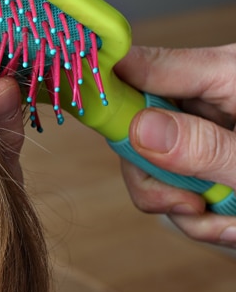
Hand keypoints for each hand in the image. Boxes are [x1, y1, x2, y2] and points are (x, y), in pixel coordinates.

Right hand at [114, 44, 235, 246]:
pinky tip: (234, 226)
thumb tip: (140, 129)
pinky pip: (178, 192)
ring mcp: (208, 132)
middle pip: (137, 128)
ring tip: (230, 226)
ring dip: (185, 211)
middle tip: (190, 206)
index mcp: (227, 72)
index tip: (71, 102)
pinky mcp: (210, 164)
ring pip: (152, 169)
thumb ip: (205, 147)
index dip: (102, 83)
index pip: (142, 65)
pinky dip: (202, 219)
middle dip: (156, 179)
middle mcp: (210, 97)